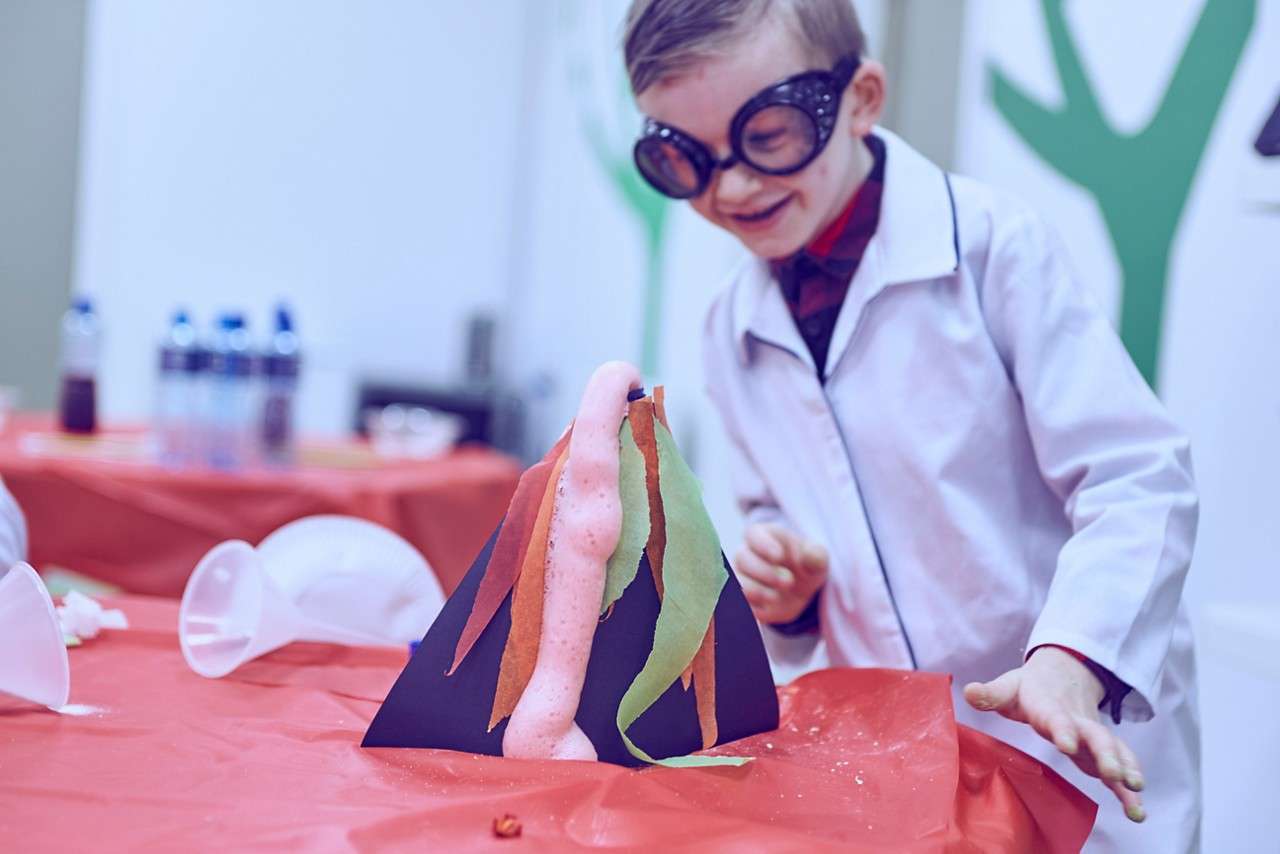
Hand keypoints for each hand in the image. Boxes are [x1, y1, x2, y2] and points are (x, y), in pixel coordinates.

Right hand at [733, 523, 827, 623]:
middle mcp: (747, 554)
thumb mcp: (818, 559)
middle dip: (765, 572)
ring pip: (737, 580)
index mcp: (764, 536)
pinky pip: (738, 602)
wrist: (801, 592)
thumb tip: (810, 555)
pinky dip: (751, 606)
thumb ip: (816, 555)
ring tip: (776, 598)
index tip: (779, 556)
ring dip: (755, 590)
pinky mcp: (741, 598)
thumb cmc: (806, 566)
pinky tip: (768, 607)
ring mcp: (741, 576)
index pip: (753, 534)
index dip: (763, 544)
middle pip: (742, 557)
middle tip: (789, 582)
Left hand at [963, 646, 1146, 821]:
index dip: (1062, 730)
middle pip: (1095, 737)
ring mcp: (1093, 737)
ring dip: (1126, 770)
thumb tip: (968, 692)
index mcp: (1051, 707)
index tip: (1067, 745)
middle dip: (1106, 755)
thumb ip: (991, 693)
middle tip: (1114, 774)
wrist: (1063, 674)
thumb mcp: (1008, 686)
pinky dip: (1128, 788)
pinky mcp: (1101, 750)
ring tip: (1136, 792)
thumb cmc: (1029, 687)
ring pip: (1115, 752)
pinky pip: (1121, 766)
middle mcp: (1078, 723)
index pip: (1057, 719)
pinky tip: (1138, 812)